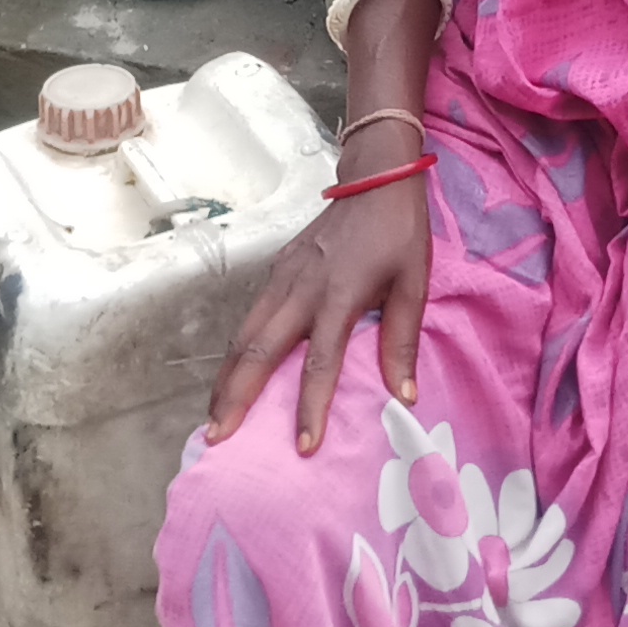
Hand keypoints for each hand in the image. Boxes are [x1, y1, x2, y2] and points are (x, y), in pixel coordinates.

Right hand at [205, 175, 432, 453]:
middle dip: (235, 397)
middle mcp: (301, 289)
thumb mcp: (414, 286)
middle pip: (258, 350)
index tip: (305, 446)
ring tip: (213, 418)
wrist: (376, 179)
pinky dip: (234, 353)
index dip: (312, 406)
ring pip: (243, 335)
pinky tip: (230, 376)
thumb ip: (402, 342)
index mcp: (339, 295)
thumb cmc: (399, 235)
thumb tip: (404, 397)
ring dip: (225, 378)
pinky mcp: (276, 271)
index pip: (321, 361)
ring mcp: (283, 278)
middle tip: (218, 438)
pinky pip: (249, 318)